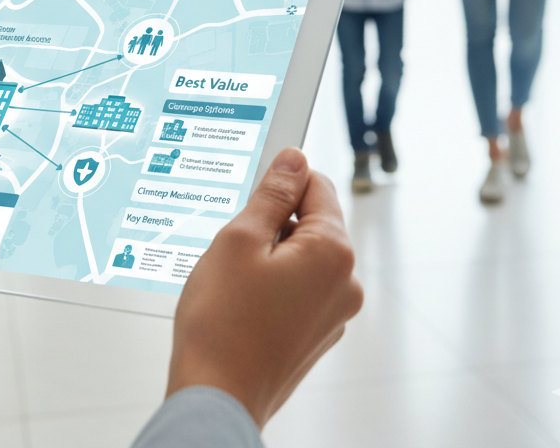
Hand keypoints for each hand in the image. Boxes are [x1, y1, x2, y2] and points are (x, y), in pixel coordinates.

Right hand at [167, 149, 362, 428]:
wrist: (215, 399)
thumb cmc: (221, 324)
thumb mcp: (239, 238)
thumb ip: (272, 194)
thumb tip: (294, 160)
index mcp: (332, 252)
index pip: (316, 185)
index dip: (279, 183)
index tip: (250, 196)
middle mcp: (344, 283)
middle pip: (310, 222)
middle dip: (271, 223)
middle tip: (232, 247)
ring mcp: (333, 314)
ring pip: (300, 257)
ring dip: (268, 255)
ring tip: (232, 281)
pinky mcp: (315, 336)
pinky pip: (297, 289)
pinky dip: (270, 285)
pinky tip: (239, 304)